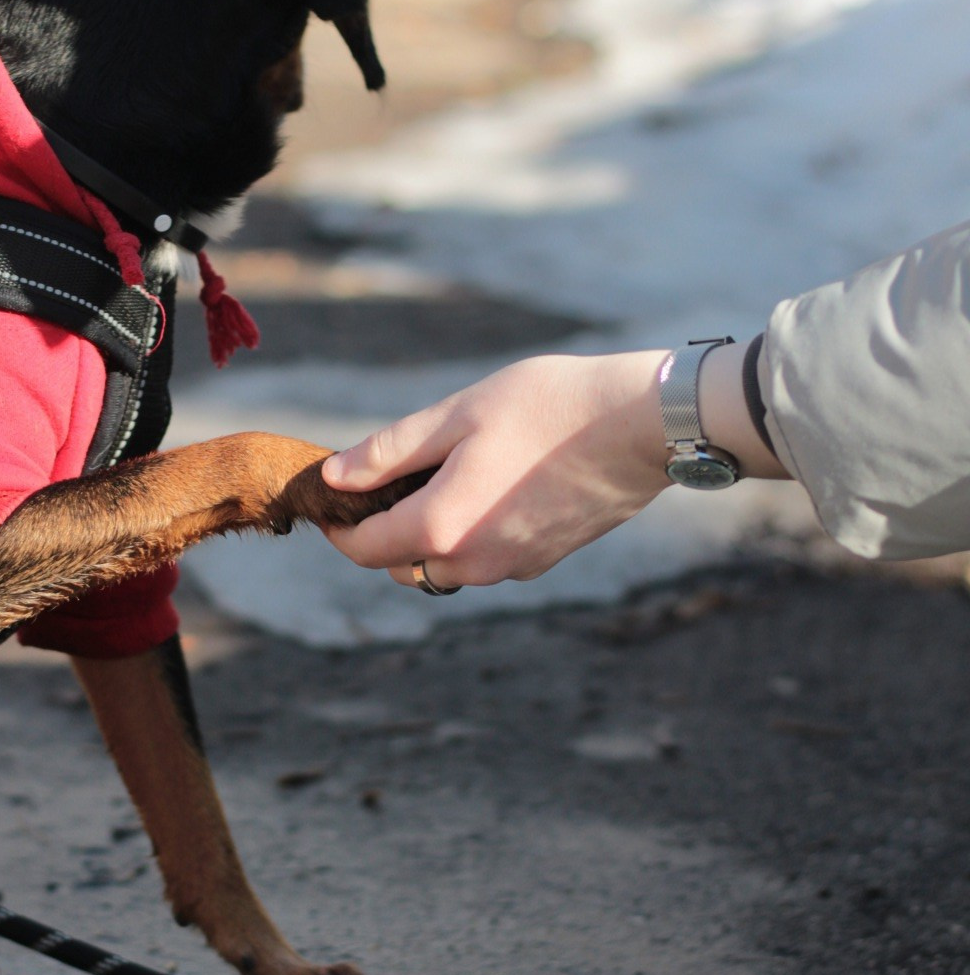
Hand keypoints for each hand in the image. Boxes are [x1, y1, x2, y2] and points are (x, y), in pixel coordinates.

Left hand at [321, 351, 670, 588]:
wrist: (642, 426)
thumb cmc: (547, 406)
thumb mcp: (457, 415)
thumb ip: (389, 452)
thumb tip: (334, 476)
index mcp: (441, 526)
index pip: (363, 548)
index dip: (338, 526)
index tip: (332, 497)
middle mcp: (473, 562)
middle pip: (400, 565)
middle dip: (382, 531)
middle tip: (387, 478)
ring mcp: (512, 567)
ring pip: (444, 567)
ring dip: (427, 536)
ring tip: (441, 475)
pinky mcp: (544, 561)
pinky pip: (485, 560)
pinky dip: (469, 535)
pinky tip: (489, 484)